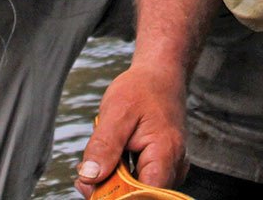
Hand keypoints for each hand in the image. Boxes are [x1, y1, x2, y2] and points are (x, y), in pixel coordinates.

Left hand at [74, 62, 186, 197]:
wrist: (159, 74)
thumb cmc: (142, 87)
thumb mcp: (117, 110)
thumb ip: (104, 145)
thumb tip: (90, 177)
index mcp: (165, 153)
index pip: (144, 195)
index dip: (117, 196)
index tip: (93, 186)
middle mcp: (174, 166)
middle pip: (141, 196)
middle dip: (111, 188)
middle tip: (89, 169)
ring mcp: (171, 168)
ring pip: (140, 191)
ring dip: (117, 181)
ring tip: (105, 155)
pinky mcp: (164, 168)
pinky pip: (142, 182)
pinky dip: (124, 176)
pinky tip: (115, 158)